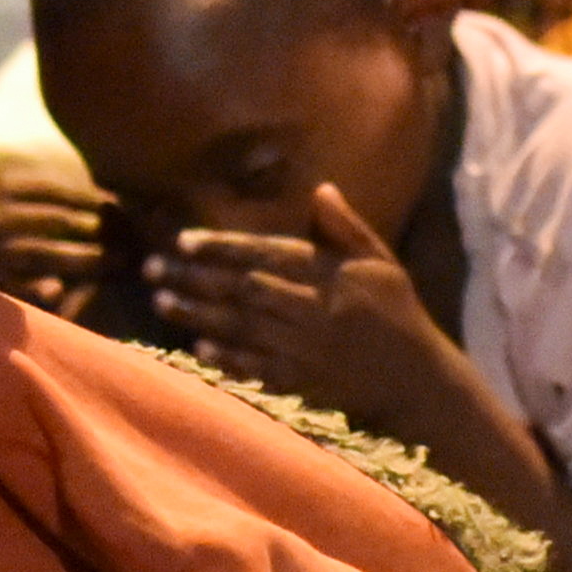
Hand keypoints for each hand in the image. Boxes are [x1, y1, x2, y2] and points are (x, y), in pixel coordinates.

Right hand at [0, 151, 113, 313]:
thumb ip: (34, 192)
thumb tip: (99, 196)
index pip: (57, 190)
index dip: (95, 200)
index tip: (124, 210)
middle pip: (59, 221)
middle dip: (102, 231)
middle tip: (135, 240)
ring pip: (47, 254)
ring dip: (88, 260)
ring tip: (120, 264)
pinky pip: (22, 289)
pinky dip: (45, 289)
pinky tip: (67, 290)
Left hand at [146, 187, 468, 444]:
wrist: (418, 381)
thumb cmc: (398, 314)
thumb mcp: (381, 263)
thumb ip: (348, 228)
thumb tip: (321, 188)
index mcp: (331, 275)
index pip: (268, 254)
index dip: (223, 247)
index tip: (183, 240)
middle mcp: (315, 310)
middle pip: (244, 289)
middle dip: (196, 277)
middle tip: (152, 268)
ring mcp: (307, 350)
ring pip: (243, 327)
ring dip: (199, 314)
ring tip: (160, 300)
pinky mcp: (304, 383)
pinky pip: (258, 368)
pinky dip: (227, 357)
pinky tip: (196, 346)